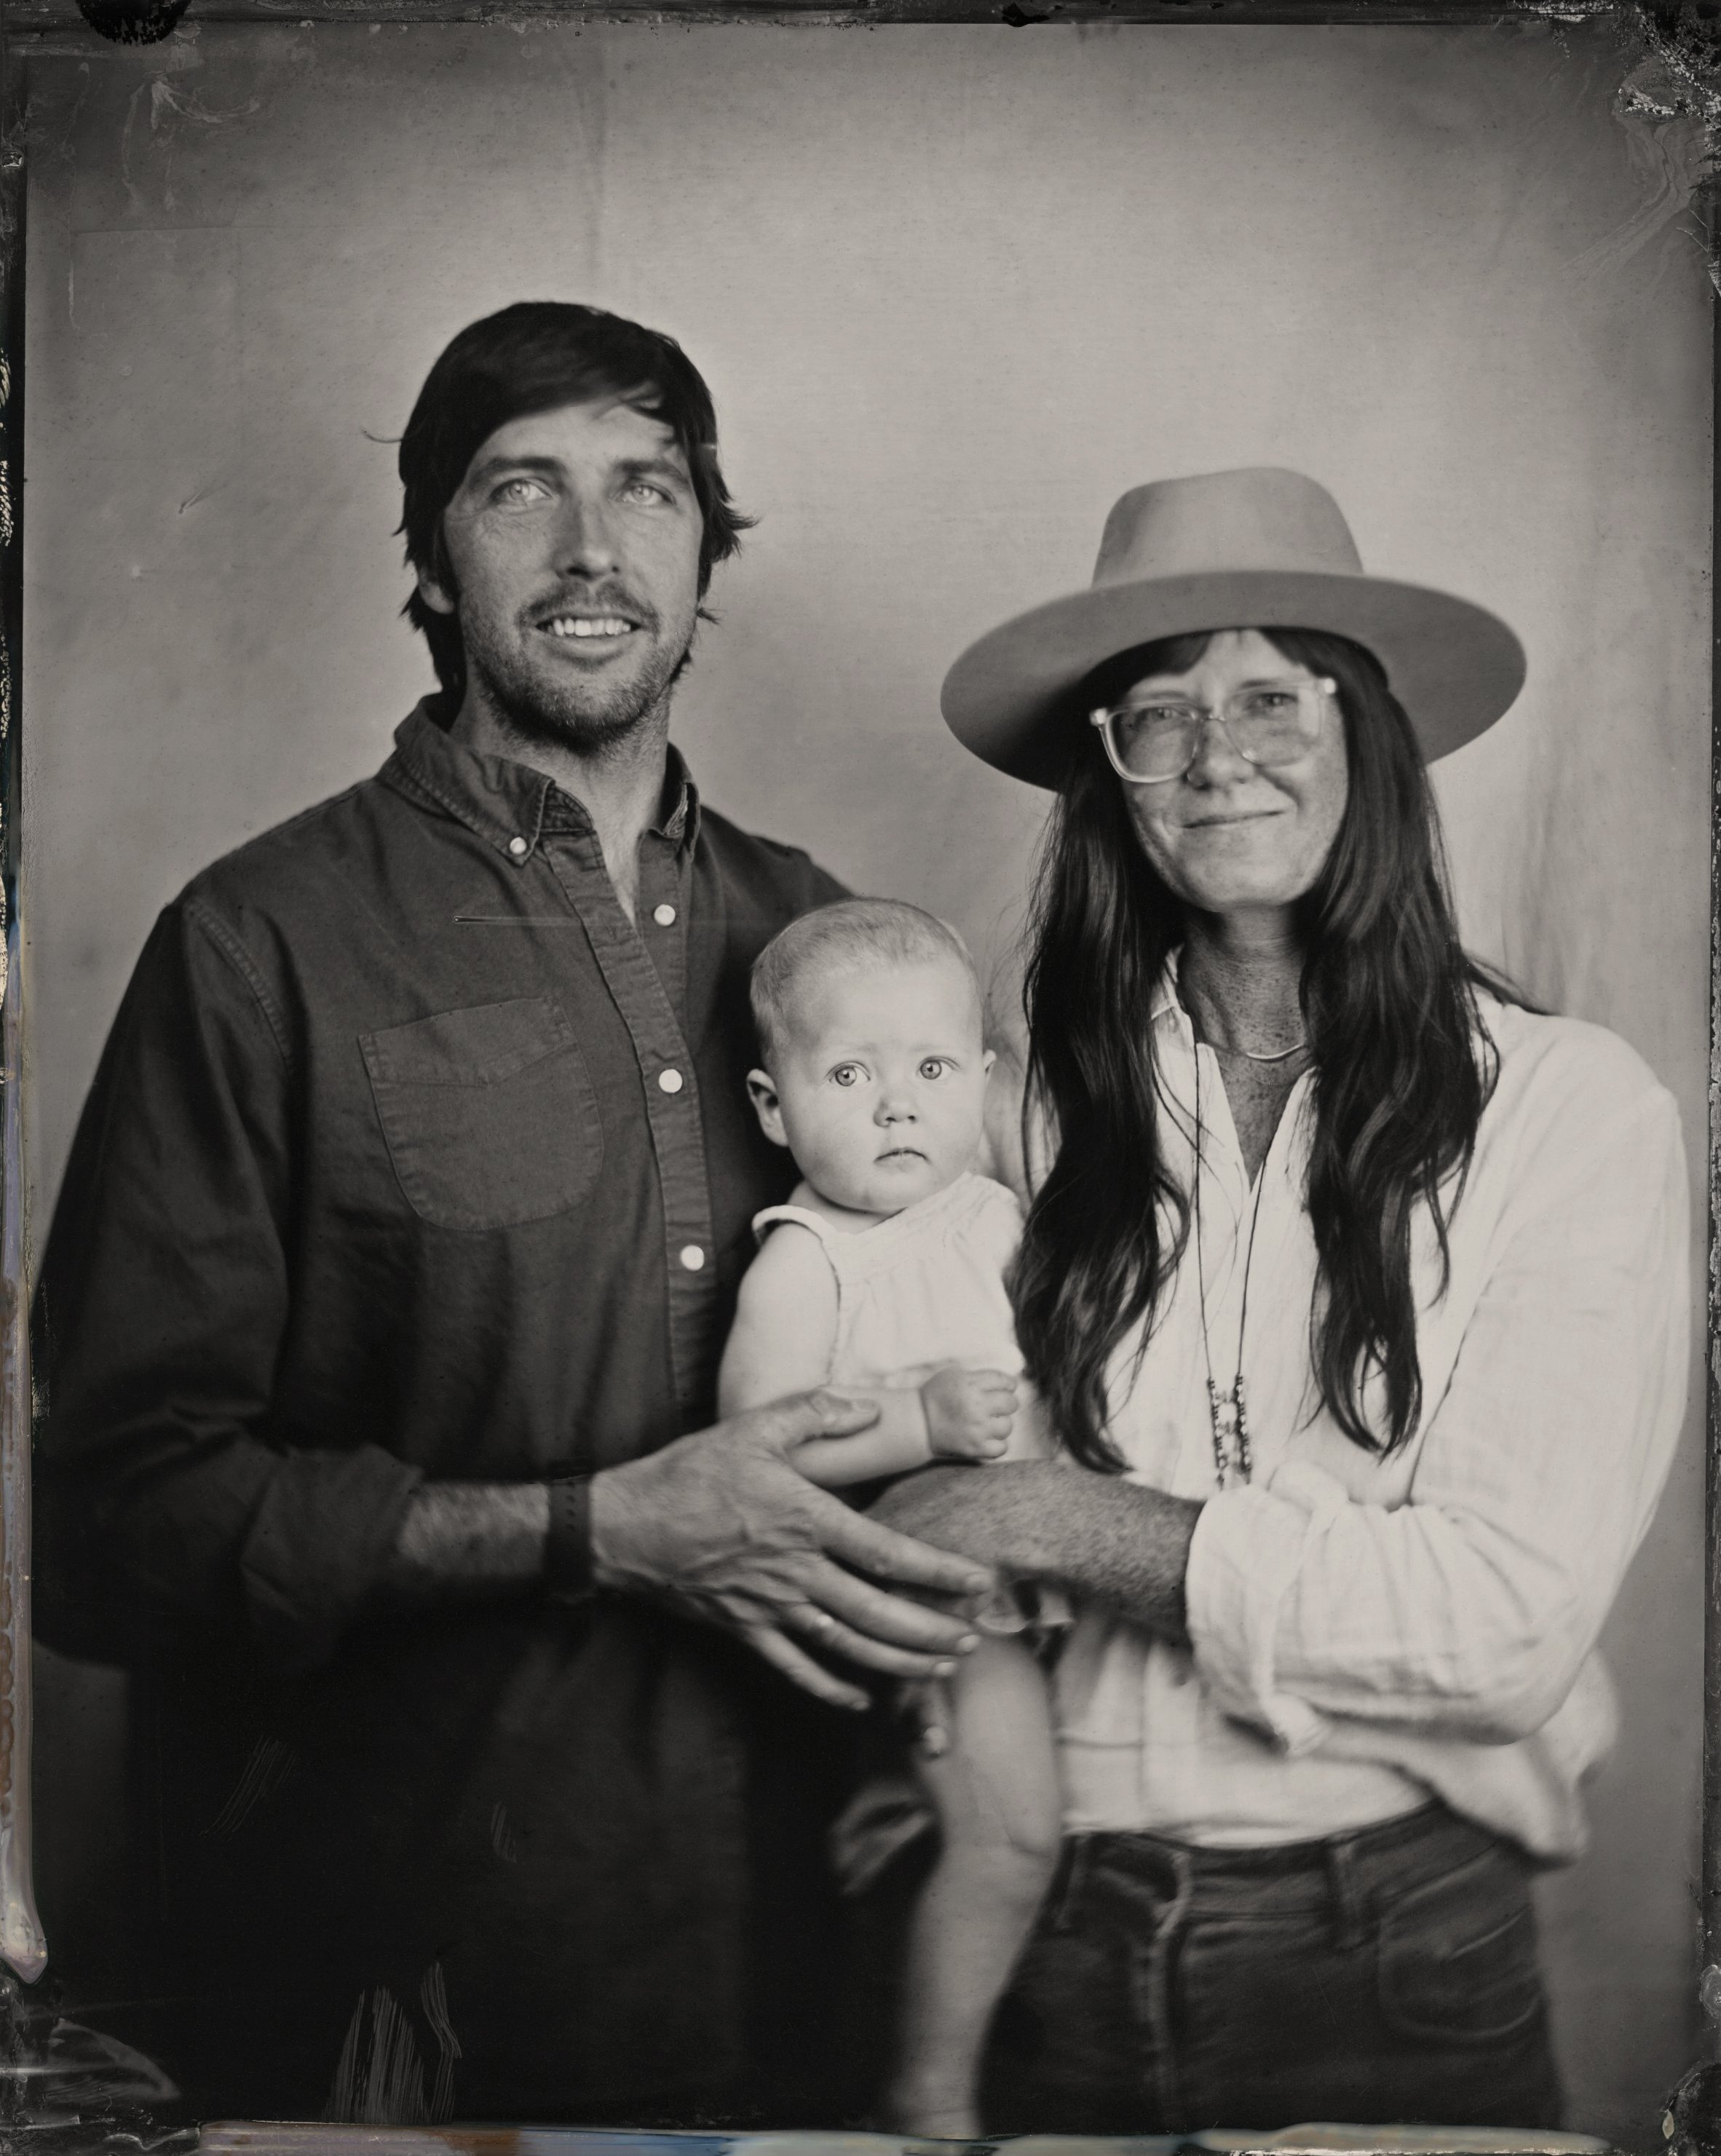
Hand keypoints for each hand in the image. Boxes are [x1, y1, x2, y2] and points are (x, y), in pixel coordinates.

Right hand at [589, 1391, 998, 1711]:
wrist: (624, 1525)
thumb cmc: (689, 1473)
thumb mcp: (752, 1429)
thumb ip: (814, 1413)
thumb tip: (867, 1407)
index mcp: (806, 1520)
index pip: (887, 1552)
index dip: (938, 1571)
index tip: (978, 1582)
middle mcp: (795, 1570)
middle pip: (877, 1612)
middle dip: (932, 1630)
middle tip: (975, 1640)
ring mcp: (769, 1606)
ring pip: (846, 1646)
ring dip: (897, 1662)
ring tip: (940, 1669)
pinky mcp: (743, 1629)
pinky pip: (794, 1669)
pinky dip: (831, 1688)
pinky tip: (861, 1699)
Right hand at [920, 1364, 1016, 1461]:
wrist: (919, 1423)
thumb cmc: (938, 1396)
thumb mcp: (954, 1375)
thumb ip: (980, 1376)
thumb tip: (1010, 1383)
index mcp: (971, 1385)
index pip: (1005, 1382)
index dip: (1008, 1385)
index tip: (1004, 1389)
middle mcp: (976, 1406)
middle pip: (1011, 1403)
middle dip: (1006, 1403)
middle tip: (996, 1406)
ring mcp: (977, 1430)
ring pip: (1007, 1426)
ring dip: (1000, 1424)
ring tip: (988, 1423)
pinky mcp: (975, 1449)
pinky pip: (1001, 1448)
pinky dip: (998, 1444)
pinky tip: (988, 1437)